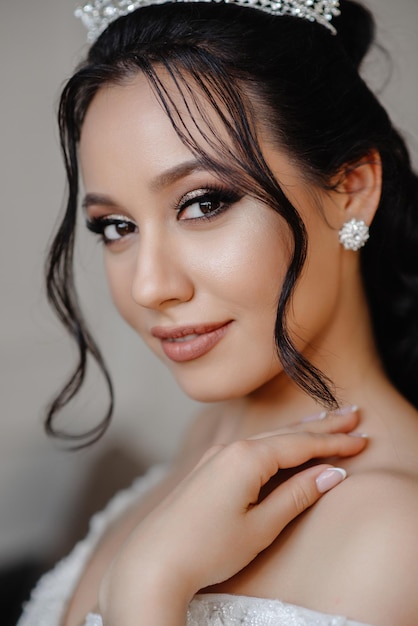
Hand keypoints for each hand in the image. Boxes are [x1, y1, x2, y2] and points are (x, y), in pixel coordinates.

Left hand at [100, 410, 366, 625]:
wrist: (152, 562)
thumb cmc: (206, 549)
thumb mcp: (261, 528)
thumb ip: (296, 496)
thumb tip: (330, 474)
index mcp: (246, 458)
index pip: (301, 444)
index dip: (334, 441)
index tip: (360, 438)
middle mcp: (229, 448)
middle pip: (286, 433)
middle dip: (322, 425)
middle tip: (352, 415)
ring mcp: (214, 456)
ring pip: (266, 437)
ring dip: (298, 431)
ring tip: (325, 420)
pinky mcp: (206, 468)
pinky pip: (248, 447)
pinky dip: (273, 442)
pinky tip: (281, 442)